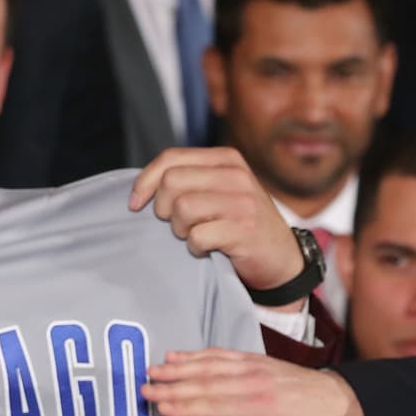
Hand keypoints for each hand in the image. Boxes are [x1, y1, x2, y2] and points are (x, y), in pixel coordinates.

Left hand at [128, 147, 304, 305]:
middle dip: (163, 209)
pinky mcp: (244, 230)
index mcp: (226, 159)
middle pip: (171, 183)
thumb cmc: (239, 224)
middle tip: (179, 224)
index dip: (144, 181)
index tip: (135, 204)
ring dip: (180, 230)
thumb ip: (188, 180)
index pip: (170, 158)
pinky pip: (197, 236)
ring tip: (196, 235)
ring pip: (181, 208)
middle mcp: (236, 175)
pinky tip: (207, 249)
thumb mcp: (218, 191)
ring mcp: (243, 202)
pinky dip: (195, 248)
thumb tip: (141, 187)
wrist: (280, 258)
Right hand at [140, 348, 365, 415]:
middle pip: (205, 384)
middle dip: (172, 386)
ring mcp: (251, 366)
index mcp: (261, 406)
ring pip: (208, 365)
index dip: (188, 407)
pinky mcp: (252, 358)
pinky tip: (176, 355)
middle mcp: (252, 381)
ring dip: (178, 367)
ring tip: (152, 370)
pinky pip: (220, 353)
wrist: (338, 397)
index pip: (216, 406)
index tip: (163, 408)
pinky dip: (196, 354)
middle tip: (144, 389)